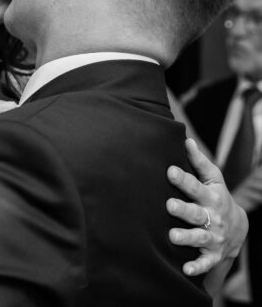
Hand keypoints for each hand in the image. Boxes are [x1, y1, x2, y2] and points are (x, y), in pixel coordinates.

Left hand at [166, 138, 247, 275]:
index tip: (170, 171)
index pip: (195, 186)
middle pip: (196, 213)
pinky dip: (197, 266)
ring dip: (186, 237)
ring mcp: (213, 236)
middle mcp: (212, 216)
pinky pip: (205, 262)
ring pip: (199, 237)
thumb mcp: (213, 178)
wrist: (238, 227)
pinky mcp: (213, 254)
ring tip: (172, 236)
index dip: (183, 179)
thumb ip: (198, 161)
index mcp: (210, 196)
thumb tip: (185, 139)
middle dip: (183, 209)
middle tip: (168, 205)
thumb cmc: (216, 196)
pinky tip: (185, 269)